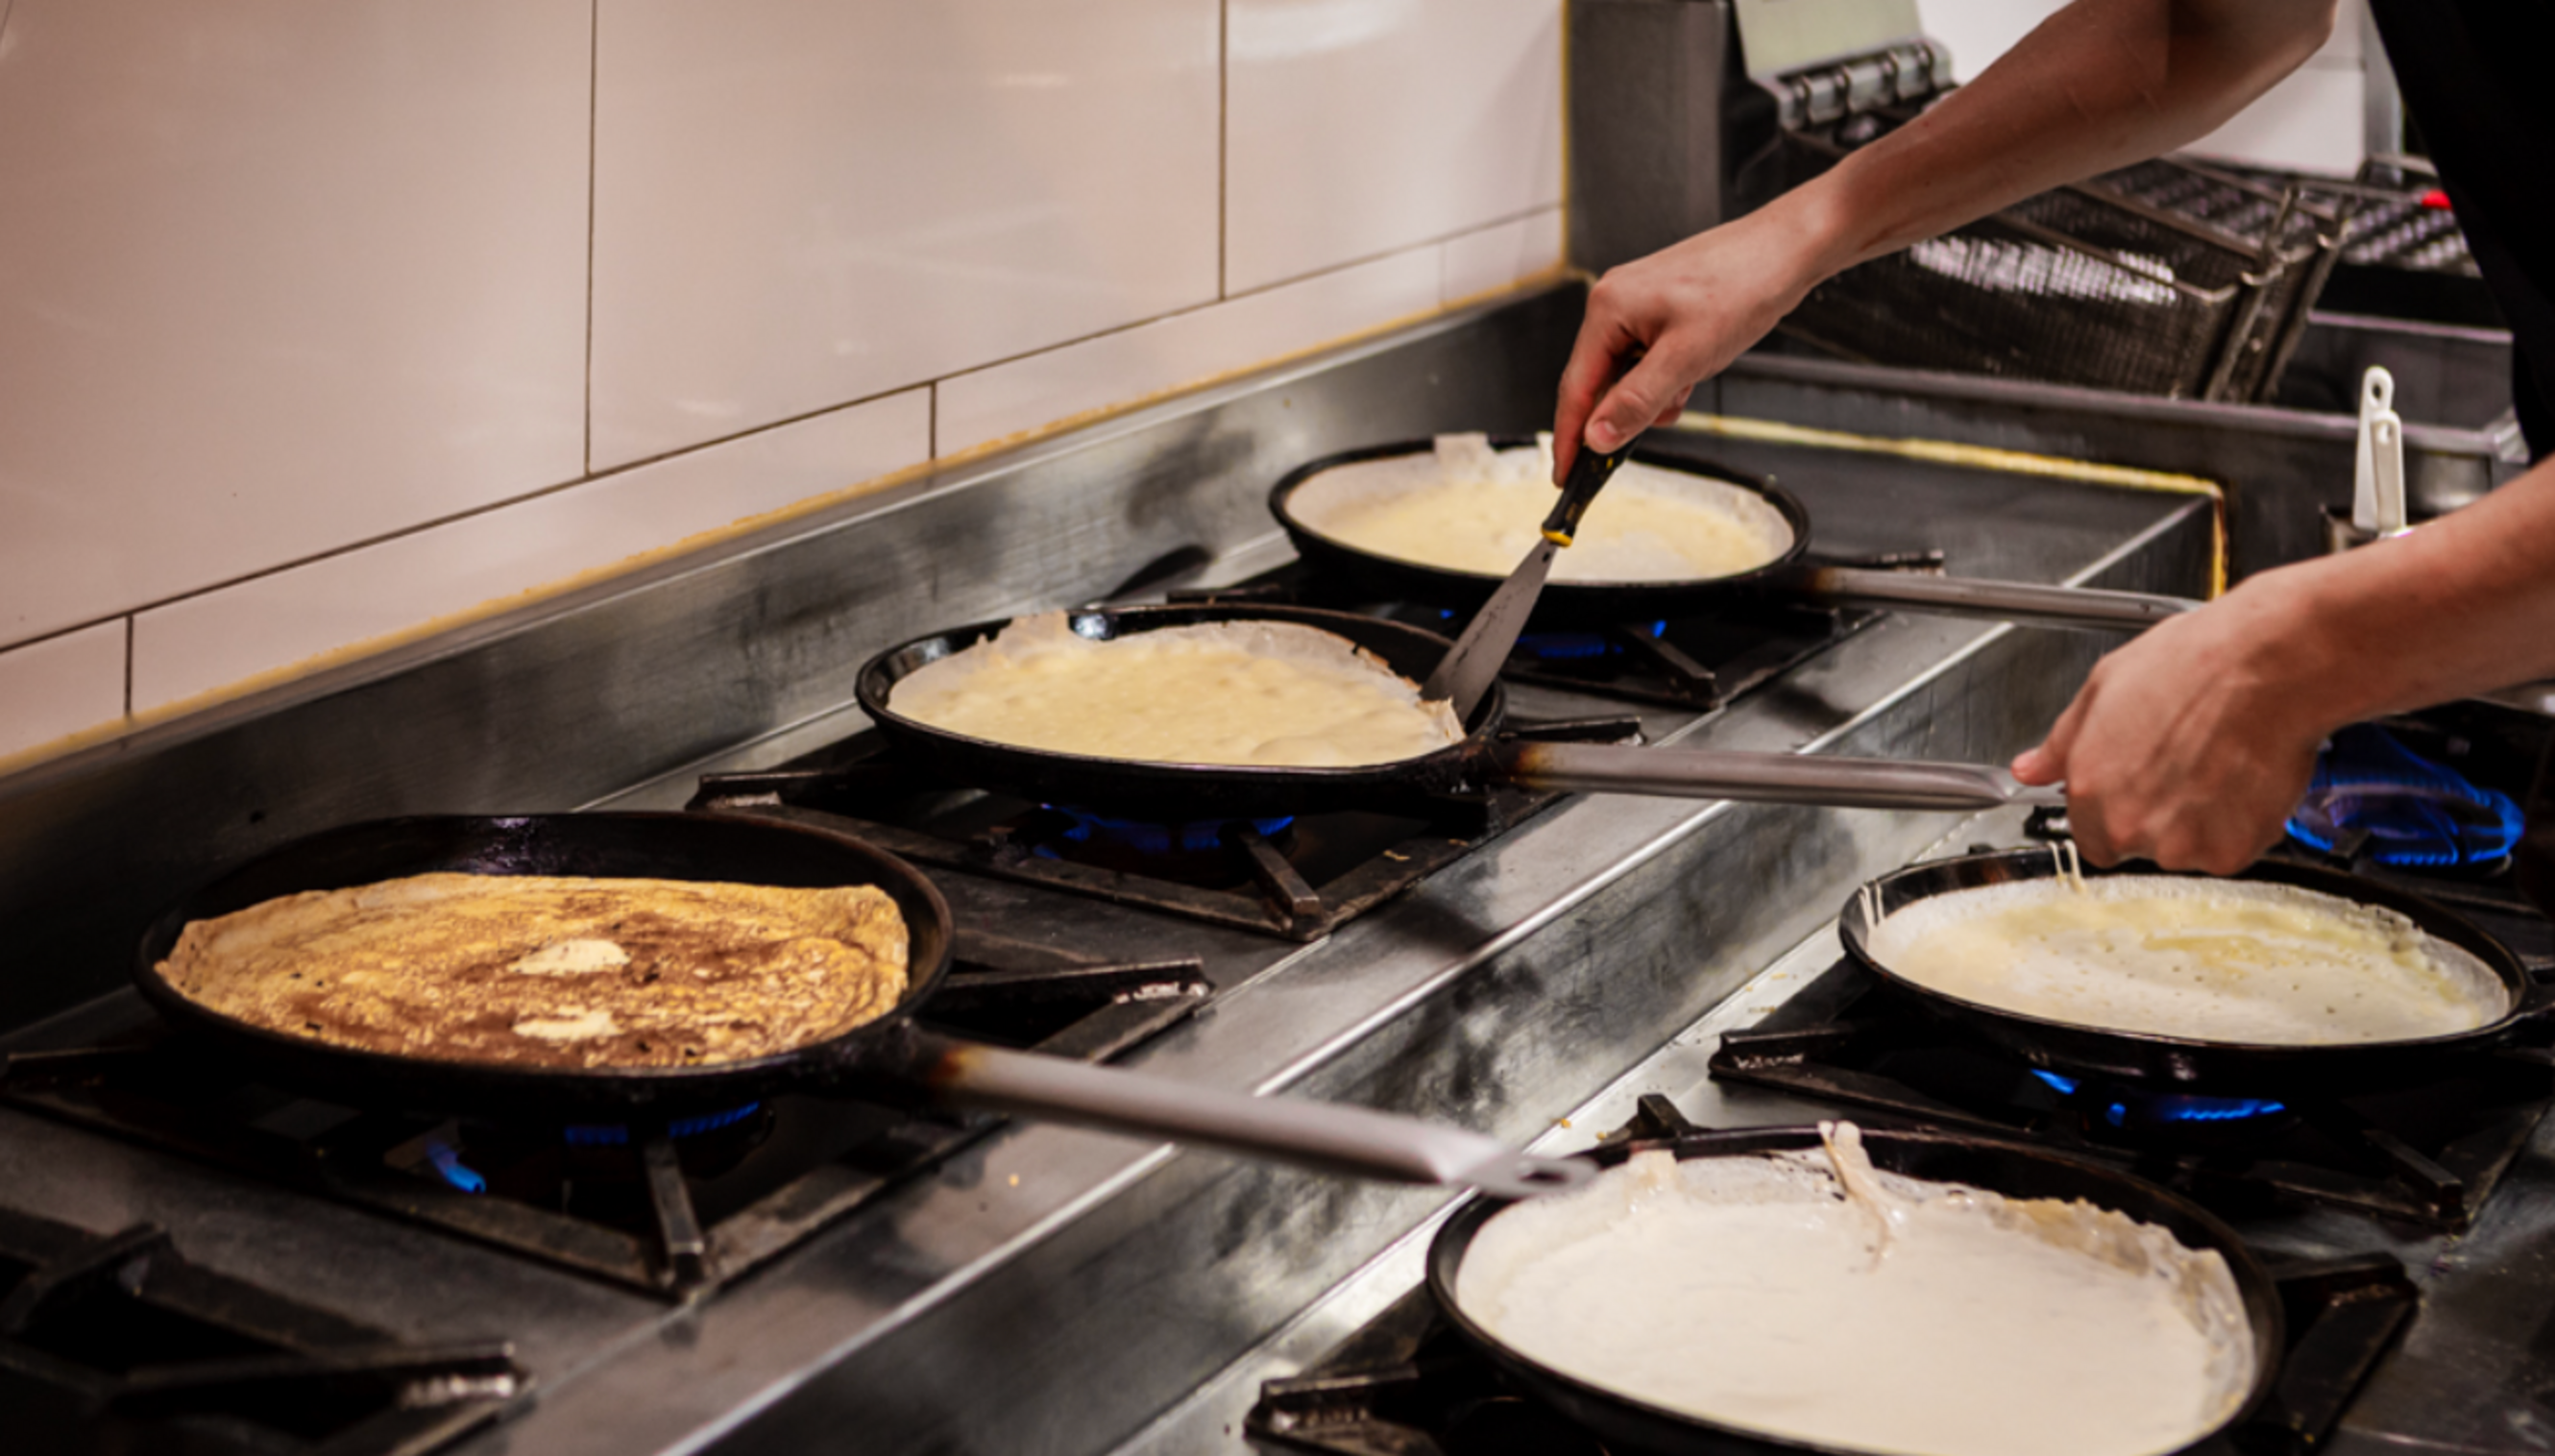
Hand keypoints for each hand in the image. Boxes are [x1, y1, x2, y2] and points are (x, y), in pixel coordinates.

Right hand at [1551, 206, 1831, 481]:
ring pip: (1627, 373)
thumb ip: (1637, 401)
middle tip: (1640, 440)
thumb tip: (1597, 438)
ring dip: (1654, 393)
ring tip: (1691, 381)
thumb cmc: (1743, 285)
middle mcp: (1614, 303)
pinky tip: (1696, 368)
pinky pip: (1648, 358)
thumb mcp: (1687, 357)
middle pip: (1599, 381)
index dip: (1570, 438)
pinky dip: (1668, 376)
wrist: (1786, 250)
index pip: (1575, 388)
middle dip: (1625, 413)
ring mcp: (1637, 305)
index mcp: (1608, 309)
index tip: (1565, 476)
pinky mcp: (1659, 309)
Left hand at [2012, 579, 2338, 873]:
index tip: (2142, 790)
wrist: (2268, 665)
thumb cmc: (2194, 666)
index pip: (2090, 837)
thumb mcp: (2101, 689)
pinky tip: (2244, 781)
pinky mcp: (2231, 852)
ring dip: (2202, 823)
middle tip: (2188, 768)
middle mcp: (2128, 824)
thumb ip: (2061, 743)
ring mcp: (2180, 844)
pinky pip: (2232, 852)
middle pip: (2138, 844)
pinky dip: (2242, 827)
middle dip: (2161, 816)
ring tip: (2219, 766)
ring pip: (2186, 850)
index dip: (2118, 812)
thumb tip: (2028, 768)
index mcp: (2089, 789)